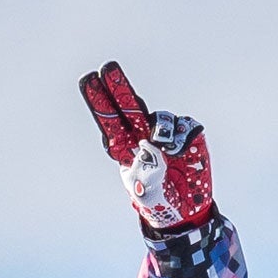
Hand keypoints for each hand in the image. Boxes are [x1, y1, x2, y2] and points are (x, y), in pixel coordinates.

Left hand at [79, 61, 213, 231]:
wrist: (186, 210)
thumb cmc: (157, 201)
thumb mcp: (145, 195)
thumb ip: (147, 173)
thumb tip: (151, 146)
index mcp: (124, 148)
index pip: (109, 121)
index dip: (98, 100)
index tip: (87, 79)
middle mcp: (143, 135)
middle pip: (130, 105)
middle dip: (118, 85)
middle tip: (107, 67)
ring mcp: (166, 133)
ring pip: (161, 117)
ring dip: (162, 131)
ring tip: (167, 150)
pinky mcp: (190, 135)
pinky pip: (187, 125)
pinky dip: (184, 137)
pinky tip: (183, 152)